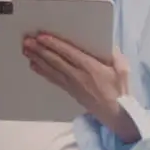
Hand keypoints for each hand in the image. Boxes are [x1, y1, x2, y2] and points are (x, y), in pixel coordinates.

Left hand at [23, 32, 139, 141]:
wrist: (115, 113)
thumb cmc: (120, 90)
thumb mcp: (122, 69)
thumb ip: (114, 54)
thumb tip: (107, 42)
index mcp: (90, 67)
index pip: (68, 53)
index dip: (54, 44)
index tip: (42, 36)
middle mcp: (78, 75)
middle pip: (55, 60)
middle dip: (40, 50)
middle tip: (27, 41)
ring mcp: (72, 84)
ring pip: (51, 69)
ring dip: (37, 59)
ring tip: (26, 51)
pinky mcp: (70, 91)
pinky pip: (53, 79)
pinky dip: (42, 72)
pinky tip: (34, 66)